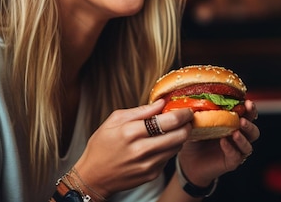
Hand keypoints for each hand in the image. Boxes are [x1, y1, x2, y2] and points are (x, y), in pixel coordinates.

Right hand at [73, 99, 193, 197]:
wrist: (93, 176)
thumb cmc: (101, 145)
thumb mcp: (114, 120)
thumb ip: (140, 110)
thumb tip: (161, 102)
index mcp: (131, 132)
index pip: (168, 121)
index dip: (182, 113)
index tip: (186, 109)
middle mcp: (141, 150)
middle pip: (179, 136)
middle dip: (187, 125)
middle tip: (186, 118)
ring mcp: (147, 165)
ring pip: (177, 147)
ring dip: (180, 136)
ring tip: (173, 129)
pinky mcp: (151, 175)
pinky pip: (169, 158)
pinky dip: (169, 149)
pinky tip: (160, 143)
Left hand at [177, 99, 259, 185]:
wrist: (187, 160)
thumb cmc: (195, 137)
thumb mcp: (198, 122)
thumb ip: (203, 111)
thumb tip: (201, 98)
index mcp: (233, 124)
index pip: (247, 115)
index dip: (250, 109)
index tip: (248, 102)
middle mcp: (238, 137)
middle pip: (253, 131)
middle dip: (250, 124)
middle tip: (242, 119)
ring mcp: (236, 150)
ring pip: (248, 146)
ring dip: (243, 138)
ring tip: (235, 132)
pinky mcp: (231, 162)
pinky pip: (235, 156)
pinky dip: (230, 148)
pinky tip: (223, 142)